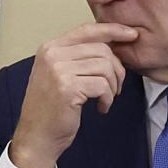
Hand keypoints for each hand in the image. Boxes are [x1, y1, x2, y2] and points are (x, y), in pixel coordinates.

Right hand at [6, 22, 139, 167]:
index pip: (87, 30)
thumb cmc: (50, 110)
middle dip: (116, 68)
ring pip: (105, 66)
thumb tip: (111, 43)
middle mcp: (52, 55)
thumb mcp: (59, 75)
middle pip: (101, 49)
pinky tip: (100, 107)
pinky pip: (102, 85)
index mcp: (50, 48)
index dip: (113, 30)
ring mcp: (58, 70)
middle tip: (115, 87)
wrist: (36, 137)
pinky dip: (107, 98)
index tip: (131, 35)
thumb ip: (78, 57)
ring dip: (112, 86)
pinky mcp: (68, 88)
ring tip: (106, 98)